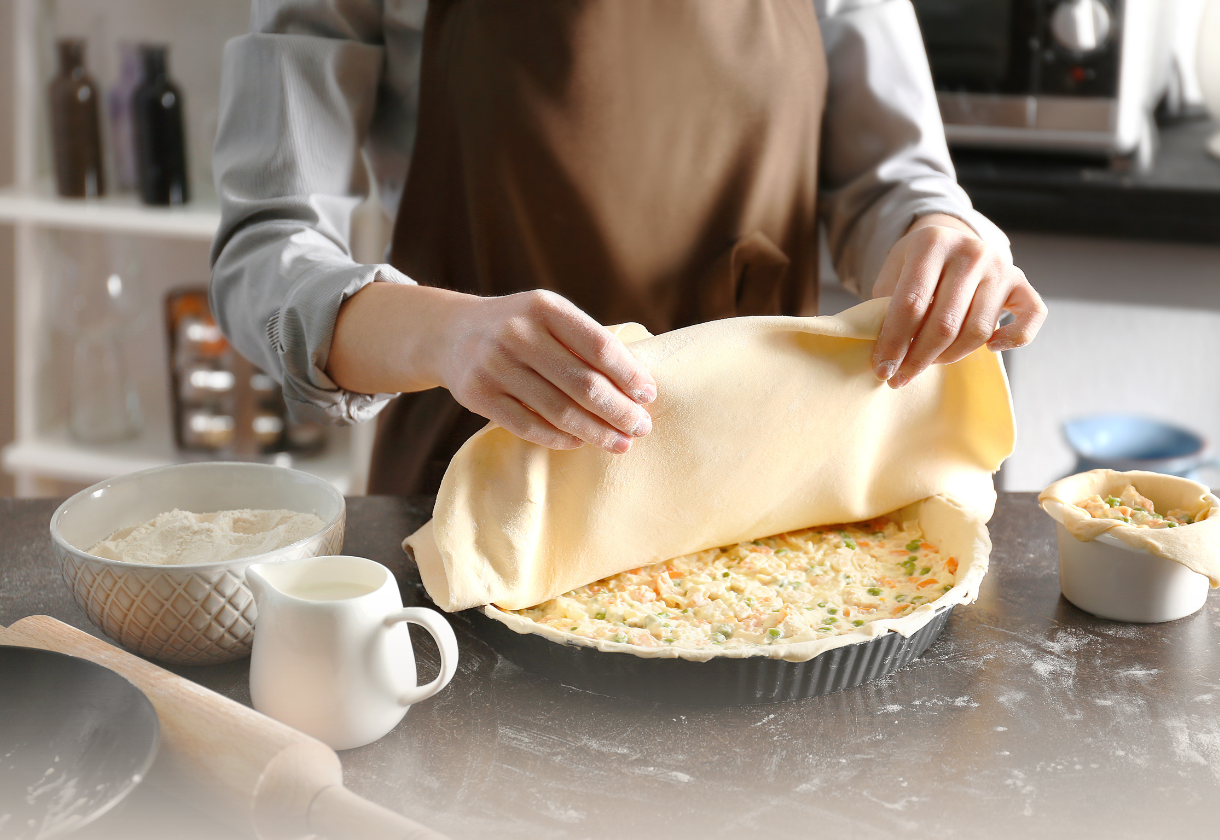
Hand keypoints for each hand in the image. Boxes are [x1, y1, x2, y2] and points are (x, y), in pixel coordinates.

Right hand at [327, 283, 655, 453]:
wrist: (451, 333)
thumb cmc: (519, 327)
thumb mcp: (548, 316)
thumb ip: (585, 340)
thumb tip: (637, 384)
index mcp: (545, 308)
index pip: (599, 346)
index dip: (629, 375)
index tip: (648, 395)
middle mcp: (518, 333)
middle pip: (583, 384)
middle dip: (619, 411)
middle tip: (642, 427)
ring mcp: (495, 365)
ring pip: (558, 410)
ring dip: (596, 432)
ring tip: (620, 443)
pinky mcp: (479, 395)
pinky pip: (529, 426)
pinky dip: (560, 438)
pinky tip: (581, 443)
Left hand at [870, 214, 1046, 387]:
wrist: (950, 241)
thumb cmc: (915, 268)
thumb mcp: (891, 276)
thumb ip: (885, 309)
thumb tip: (886, 356)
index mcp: (932, 243)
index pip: (910, 304)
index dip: (894, 342)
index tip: (882, 370)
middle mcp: (971, 251)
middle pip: (945, 323)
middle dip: (919, 358)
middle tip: (901, 377)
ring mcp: (1001, 266)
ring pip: (978, 330)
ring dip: (951, 356)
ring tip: (929, 362)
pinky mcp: (1022, 282)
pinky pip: (1031, 318)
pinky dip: (1012, 339)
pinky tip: (990, 348)